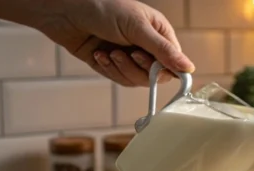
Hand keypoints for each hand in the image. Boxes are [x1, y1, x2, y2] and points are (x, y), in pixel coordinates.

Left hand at [38, 0, 194, 85]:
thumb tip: (189, 68)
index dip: (165, 69)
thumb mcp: (137, 27)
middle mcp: (146, 45)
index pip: (173, 62)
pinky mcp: (112, 64)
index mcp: (158, 32)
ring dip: (121, 69)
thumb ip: (163, 50)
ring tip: (108, 52)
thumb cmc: (102, 8)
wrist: (64, 10)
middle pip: (155, 75)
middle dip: (138, 68)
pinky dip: (108, 69)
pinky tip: (99, 54)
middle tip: (126, 54)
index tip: (154, 70)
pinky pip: (118, 78)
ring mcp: (129, 55)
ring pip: (136, 80)